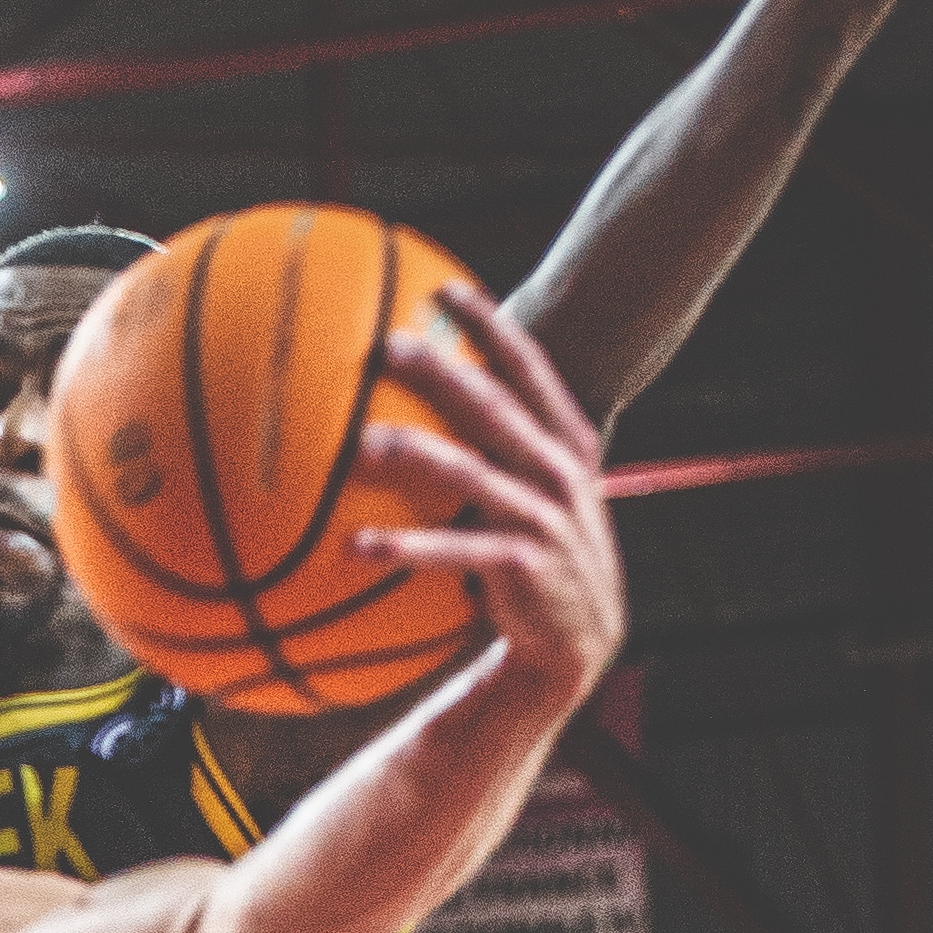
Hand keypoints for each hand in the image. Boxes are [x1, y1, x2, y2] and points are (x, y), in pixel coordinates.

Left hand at [351, 289, 621, 708]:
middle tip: (388, 345)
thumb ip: (495, 453)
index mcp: (565, 443)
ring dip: (414, 455)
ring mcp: (544, 518)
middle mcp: (559, 471)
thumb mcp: (531, 497)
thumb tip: (422, 414)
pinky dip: (405, 547)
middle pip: (493, 407)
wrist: (577, 643)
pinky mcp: (522, 567)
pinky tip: (355, 546)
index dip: (490, 325)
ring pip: (471, 473)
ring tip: (359, 444)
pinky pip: (454, 551)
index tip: (446, 288)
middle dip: (442, 372)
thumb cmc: (536, 560)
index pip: (529, 368)